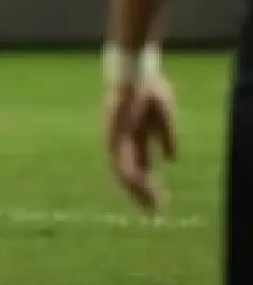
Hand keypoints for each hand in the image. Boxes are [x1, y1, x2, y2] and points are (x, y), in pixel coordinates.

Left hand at [105, 77, 177, 211]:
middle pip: (130, 173)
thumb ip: (166, 138)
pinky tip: (137, 186)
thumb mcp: (164, 117)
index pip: (140, 167)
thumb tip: (171, 161)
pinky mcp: (113, 133)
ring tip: (148, 205)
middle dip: (141, 192)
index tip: (160, 200)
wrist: (136, 72)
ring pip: (123, 170)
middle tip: (153, 211)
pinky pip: (119, 158)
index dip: (148, 184)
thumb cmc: (150, 89)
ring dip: (135, 189)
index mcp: (134, 137)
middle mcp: (122, 140)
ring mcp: (115, 137)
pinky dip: (128, 174)